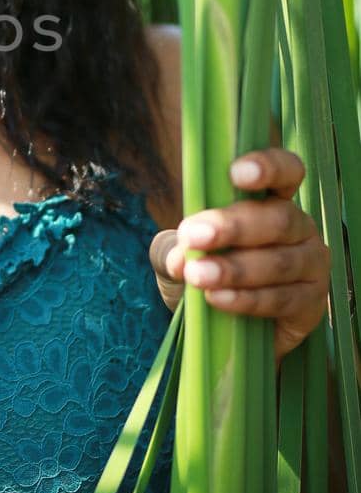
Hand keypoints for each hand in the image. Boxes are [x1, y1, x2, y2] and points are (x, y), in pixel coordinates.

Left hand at [148, 148, 330, 367]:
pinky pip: (280, 299)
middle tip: (193, 235)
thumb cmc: (212, 271)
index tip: (236, 173)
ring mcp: (312, 266)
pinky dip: (246, 300)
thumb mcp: (190, 254)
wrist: (230, 326)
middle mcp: (300, 228)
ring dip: (234, 269)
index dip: (268, 166)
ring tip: (197, 275)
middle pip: (277, 219)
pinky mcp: (312, 304)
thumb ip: (183, 249)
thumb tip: (181, 257)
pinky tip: (218, 299)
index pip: (286, 171)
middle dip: (232, 227)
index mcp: (274, 200)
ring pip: (279, 262)